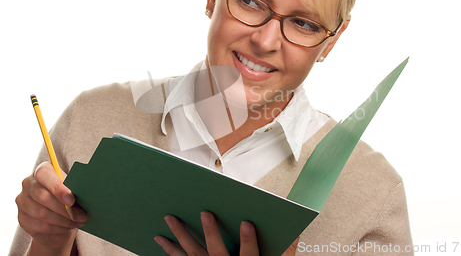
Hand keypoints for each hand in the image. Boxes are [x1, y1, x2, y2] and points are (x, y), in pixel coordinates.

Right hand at [15, 161, 87, 251]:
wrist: (57, 217)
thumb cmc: (67, 197)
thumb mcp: (72, 188)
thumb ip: (74, 187)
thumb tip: (85, 192)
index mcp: (41, 171)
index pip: (44, 174)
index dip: (58, 187)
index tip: (71, 199)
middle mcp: (28, 184)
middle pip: (43, 196)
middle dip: (65, 208)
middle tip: (82, 215)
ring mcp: (23, 202)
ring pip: (42, 213)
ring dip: (64, 220)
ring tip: (79, 221)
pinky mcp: (23, 218)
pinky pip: (41, 225)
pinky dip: (58, 228)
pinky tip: (68, 227)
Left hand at [154, 211, 298, 255]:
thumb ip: (285, 253)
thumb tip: (296, 234)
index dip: (249, 240)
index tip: (247, 222)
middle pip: (216, 253)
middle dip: (210, 232)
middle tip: (205, 213)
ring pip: (191, 255)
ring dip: (180, 236)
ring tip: (170, 219)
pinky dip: (169, 250)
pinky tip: (160, 240)